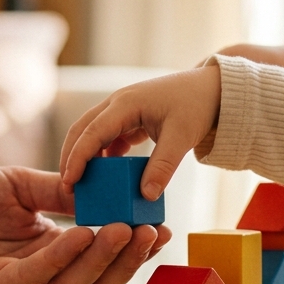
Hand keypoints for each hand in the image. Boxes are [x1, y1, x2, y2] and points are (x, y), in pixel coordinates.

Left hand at [0, 166, 170, 283]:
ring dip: (102, 260)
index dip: (132, 250)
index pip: (100, 263)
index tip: (161, 227)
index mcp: (48, 258)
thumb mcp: (16, 187)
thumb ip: (58, 193)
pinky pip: (33, 280)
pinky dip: (62, 258)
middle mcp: (37, 283)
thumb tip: (104, 189)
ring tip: (126, 229)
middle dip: (127, 260)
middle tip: (152, 231)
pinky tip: (82, 233)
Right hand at [59, 43, 283, 202]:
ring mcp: (122, 108)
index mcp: (126, 103)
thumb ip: (163, 167)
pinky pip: (108, 135)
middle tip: (68, 187)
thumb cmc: (199, 106)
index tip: (69, 182)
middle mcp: (118, 103)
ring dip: (85, 155)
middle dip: (71, 157)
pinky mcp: (130, 116)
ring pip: (92, 132)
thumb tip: (147, 195)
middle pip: (82, 129)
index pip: (91, 133)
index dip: (77, 158)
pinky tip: (108, 173)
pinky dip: (103, 154)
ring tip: (82, 183)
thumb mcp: (182, 137)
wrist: (215, 88)